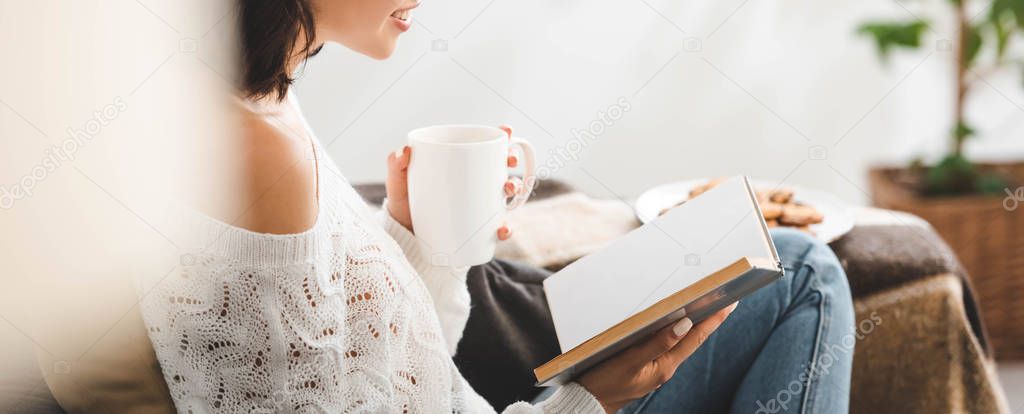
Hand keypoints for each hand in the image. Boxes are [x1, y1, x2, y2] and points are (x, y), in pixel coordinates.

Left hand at [385, 124, 522, 239]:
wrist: (404, 237)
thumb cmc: (404, 204)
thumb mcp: (398, 184)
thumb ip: (396, 166)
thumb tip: (404, 152)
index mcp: (460, 165)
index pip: (484, 146)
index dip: (501, 136)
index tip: (506, 131)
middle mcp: (475, 182)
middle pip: (502, 165)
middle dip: (512, 159)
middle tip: (509, 161)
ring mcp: (480, 204)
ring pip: (506, 193)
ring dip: (514, 188)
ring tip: (507, 191)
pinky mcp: (481, 228)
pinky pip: (499, 227)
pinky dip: (505, 228)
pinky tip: (502, 229)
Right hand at [579, 303, 737, 412]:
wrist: (587, 401)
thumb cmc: (606, 382)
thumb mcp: (631, 360)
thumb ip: (658, 343)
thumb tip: (684, 325)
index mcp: (665, 366)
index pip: (696, 338)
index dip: (713, 320)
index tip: (729, 303)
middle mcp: (664, 367)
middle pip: (692, 340)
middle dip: (708, 320)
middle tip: (723, 300)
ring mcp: (655, 368)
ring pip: (680, 343)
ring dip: (693, 326)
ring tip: (705, 309)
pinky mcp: (644, 367)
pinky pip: (666, 346)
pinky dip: (674, 333)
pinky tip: (674, 326)